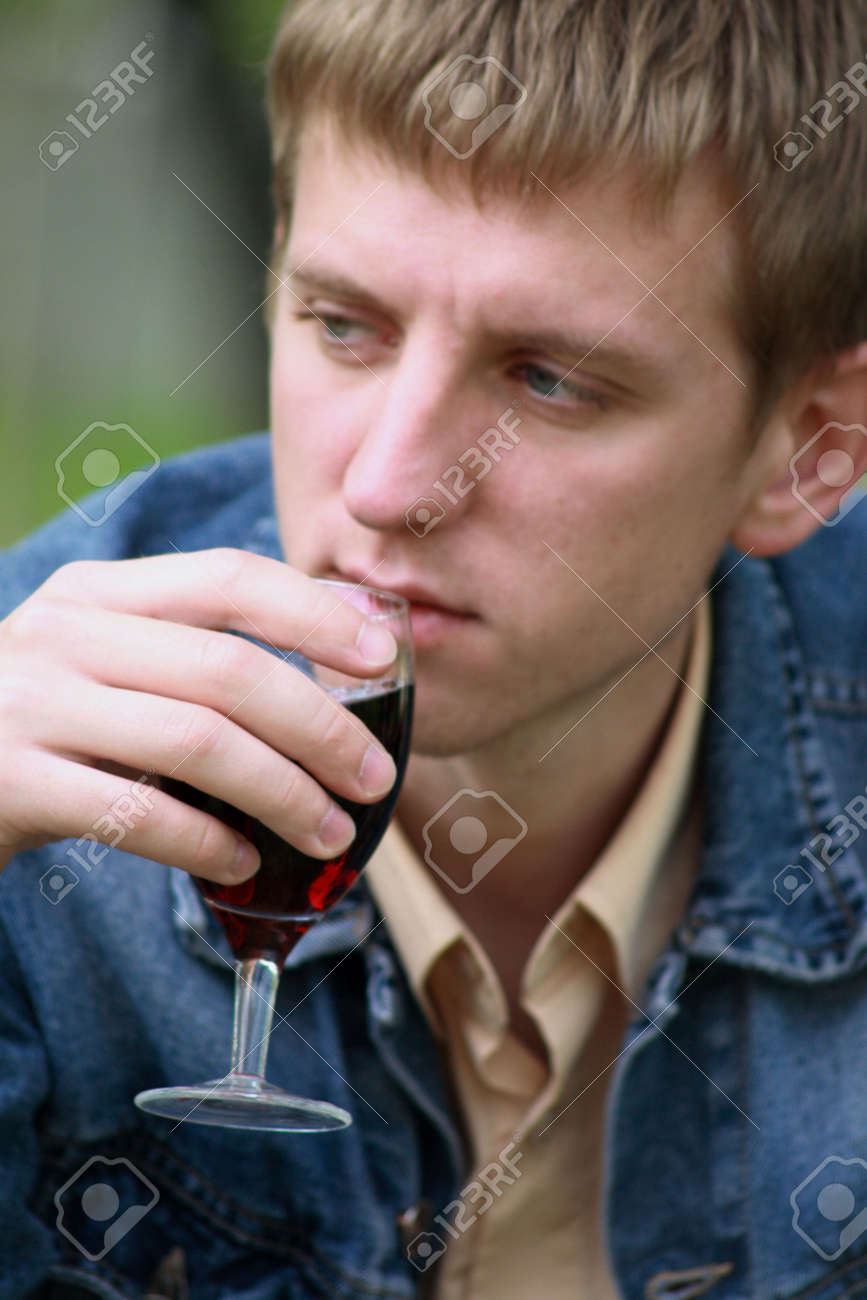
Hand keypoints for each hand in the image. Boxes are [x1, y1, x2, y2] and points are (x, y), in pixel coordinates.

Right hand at [0, 549, 398, 882]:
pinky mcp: (13, 784)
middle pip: (228, 670)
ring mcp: (32, 706)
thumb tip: (326, 700)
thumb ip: (186, 659)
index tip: (385, 656)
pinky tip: (242, 865)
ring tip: (330, 833)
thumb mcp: (101, 662)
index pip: (229, 578)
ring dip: (283, 795)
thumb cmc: (41, 722)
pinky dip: (207, 844)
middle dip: (320, 728)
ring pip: (197, 743)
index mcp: (100, 592)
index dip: (316, 614)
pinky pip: (138, 815)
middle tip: (373, 777)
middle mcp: (66, 634)